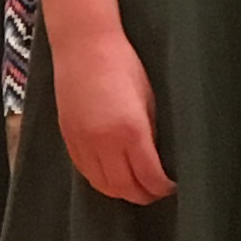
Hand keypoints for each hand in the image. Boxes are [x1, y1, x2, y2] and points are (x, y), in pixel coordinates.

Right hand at [53, 31, 172, 204]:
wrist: (83, 44)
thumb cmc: (123, 63)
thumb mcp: (148, 99)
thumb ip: (151, 133)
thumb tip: (156, 160)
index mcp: (131, 131)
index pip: (149, 177)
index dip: (163, 188)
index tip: (172, 186)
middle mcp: (104, 142)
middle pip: (125, 188)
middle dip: (144, 195)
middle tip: (157, 192)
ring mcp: (83, 142)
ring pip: (102, 185)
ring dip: (121, 192)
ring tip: (135, 188)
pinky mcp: (68, 138)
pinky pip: (84, 172)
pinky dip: (100, 180)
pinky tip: (112, 176)